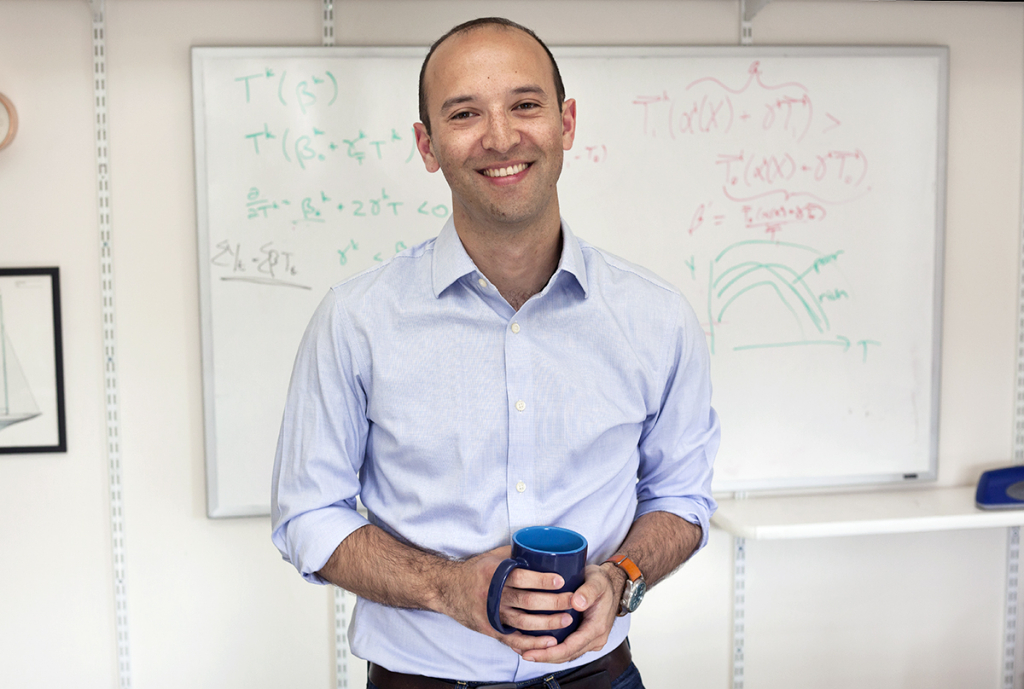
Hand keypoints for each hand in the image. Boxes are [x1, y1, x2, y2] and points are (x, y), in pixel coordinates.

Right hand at [440, 546, 576, 655]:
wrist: (446, 589)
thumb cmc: (474, 570)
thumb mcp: (491, 557)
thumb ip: (514, 554)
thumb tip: (541, 547)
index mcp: (495, 574)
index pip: (521, 577)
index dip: (541, 579)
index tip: (561, 580)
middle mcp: (493, 595)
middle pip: (527, 601)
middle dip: (552, 603)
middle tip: (572, 601)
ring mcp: (492, 614)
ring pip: (523, 622)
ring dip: (547, 623)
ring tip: (566, 621)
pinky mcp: (490, 628)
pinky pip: (513, 638)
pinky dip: (531, 642)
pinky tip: (548, 642)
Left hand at [519, 562, 625, 663]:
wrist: (613, 584)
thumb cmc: (602, 582)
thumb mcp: (597, 581)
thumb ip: (588, 591)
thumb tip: (576, 602)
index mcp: (597, 628)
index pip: (571, 647)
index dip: (549, 652)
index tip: (531, 652)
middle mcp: (595, 638)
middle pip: (566, 655)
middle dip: (544, 657)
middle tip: (523, 653)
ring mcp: (590, 640)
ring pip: (566, 654)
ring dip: (546, 655)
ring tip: (525, 651)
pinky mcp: (584, 637)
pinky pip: (568, 647)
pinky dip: (552, 649)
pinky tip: (537, 645)